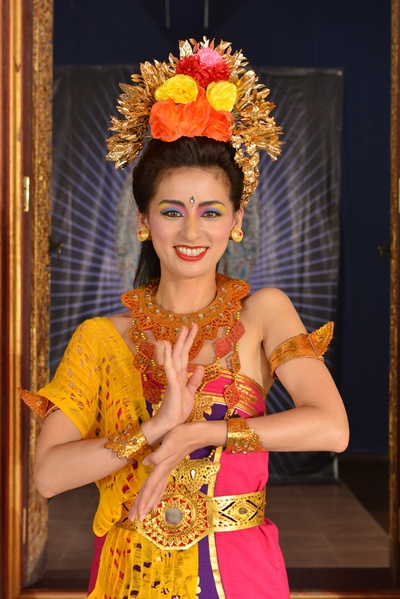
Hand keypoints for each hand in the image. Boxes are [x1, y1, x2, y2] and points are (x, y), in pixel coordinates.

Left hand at [128, 423, 197, 521]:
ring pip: (156, 490)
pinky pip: (161, 485)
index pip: (150, 487)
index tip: (137, 514)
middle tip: (133, 519)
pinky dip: (156, 494)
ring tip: (142, 515)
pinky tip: (154, 499)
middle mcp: (164, 471)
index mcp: (162, 467)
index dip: (143, 500)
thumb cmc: (182, 435)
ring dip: (148, 503)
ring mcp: (167, 470)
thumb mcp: (168, 443)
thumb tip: (145, 463)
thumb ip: (157, 455)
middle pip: (151, 492)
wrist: (197, 434)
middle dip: (142, 506)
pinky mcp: (169, 466)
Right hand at [145, 324, 202, 443]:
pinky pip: (170, 367)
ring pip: (176, 357)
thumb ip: (194, 381)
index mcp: (181, 376)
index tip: (194, 330)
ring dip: (178, 343)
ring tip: (181, 329)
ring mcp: (173, 378)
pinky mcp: (172, 384)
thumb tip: (200, 368)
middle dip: (186, 339)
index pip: (186, 356)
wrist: (170, 425)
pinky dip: (168, 356)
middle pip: (181, 353)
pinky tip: (167, 345)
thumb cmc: (178, 411)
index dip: (189, 343)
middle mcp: (176, 374)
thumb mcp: (190, 394)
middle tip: (190, 324)